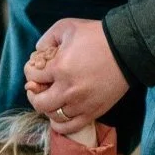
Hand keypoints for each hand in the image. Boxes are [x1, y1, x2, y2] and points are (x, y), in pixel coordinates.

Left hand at [23, 18, 128, 135]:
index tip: (34, 67)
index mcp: (59, 68)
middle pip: (39, 102)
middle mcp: (68, 90)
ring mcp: (81, 104)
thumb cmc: (95, 36)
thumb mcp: (66, 27)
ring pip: (53, 116)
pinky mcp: (93, 112)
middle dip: (33, 94)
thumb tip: (38, 53)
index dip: (30, 71)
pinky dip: (60, 125)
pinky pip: (70, 127)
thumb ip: (47, 39)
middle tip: (36, 87)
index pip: (32, 77)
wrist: (125, 50)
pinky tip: (59, 115)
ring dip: (47, 108)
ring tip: (49, 98)